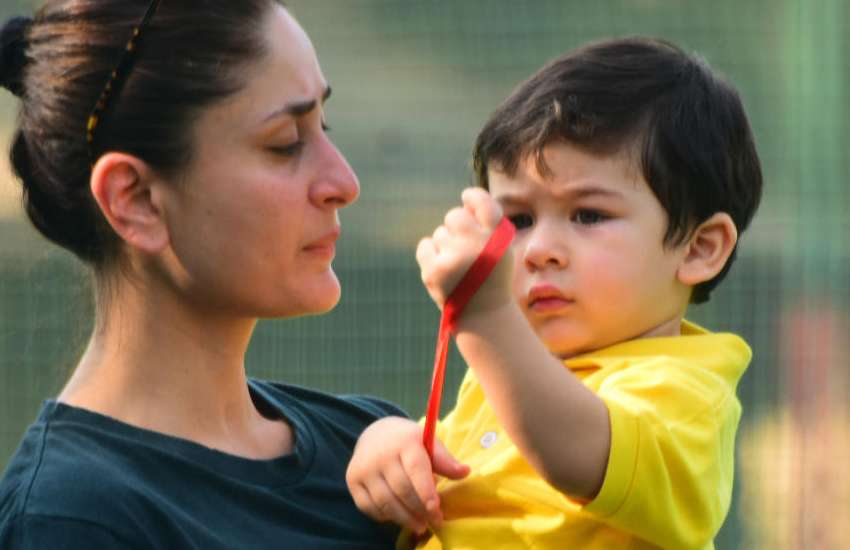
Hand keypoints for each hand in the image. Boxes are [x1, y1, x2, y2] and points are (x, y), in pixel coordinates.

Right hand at [346, 417, 469, 534]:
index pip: (415, 469)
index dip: (426, 491)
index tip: (436, 510)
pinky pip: (369, 506)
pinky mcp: (352, 480)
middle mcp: (381, 453)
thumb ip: (445, 460)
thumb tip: (465, 472)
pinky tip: (397, 517)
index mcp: (404, 441)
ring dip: (404, 518)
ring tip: (419, 526)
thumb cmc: (408, 442)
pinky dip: (385, 516)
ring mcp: (364, 467)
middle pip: (402, 489)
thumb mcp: (428, 443)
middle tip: (434, 522)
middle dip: (420, 510)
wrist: (376, 434)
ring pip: (385, 502)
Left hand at [416, 188, 513, 319]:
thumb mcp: (502, 248)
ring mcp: (454, 258)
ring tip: (459, 266)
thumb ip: (488, 223)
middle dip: (458, 227)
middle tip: (465, 247)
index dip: (472, 197)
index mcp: (498, 238)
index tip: (466, 198)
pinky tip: (444, 268)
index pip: (482, 202)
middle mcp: (477, 245)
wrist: (484, 314)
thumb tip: (464, 200)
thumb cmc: (492, 275)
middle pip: (455, 215)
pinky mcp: (434, 272)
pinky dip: (431, 254)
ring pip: (440, 233)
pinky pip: (425, 245)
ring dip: (447, 245)